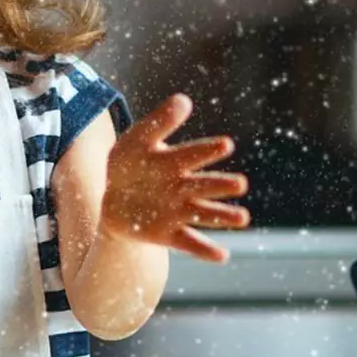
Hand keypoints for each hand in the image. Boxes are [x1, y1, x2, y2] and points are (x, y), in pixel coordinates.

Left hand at [102, 94, 250, 262]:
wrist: (113, 198)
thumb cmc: (130, 164)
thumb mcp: (137, 139)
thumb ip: (159, 122)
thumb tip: (183, 100)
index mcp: (175, 161)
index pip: (193, 154)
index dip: (208, 150)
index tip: (226, 144)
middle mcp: (182, 186)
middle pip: (204, 185)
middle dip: (221, 185)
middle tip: (240, 184)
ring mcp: (178, 211)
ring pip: (204, 213)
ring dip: (223, 216)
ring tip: (243, 218)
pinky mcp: (169, 234)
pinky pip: (189, 243)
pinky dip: (205, 251)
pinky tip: (222, 256)